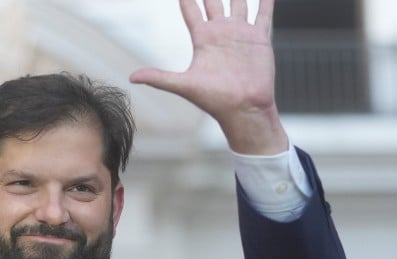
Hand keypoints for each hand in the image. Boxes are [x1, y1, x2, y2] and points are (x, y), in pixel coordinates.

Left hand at [129, 0, 286, 154]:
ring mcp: (240, 33)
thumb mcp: (185, 85)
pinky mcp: (258, 39)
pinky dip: (265, 2)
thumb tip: (131, 77)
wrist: (244, 110)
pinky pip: (263, 14)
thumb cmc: (215, 101)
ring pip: (238, 2)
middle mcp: (220, 32)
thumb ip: (159, 78)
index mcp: (203, 38)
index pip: (191, 8)